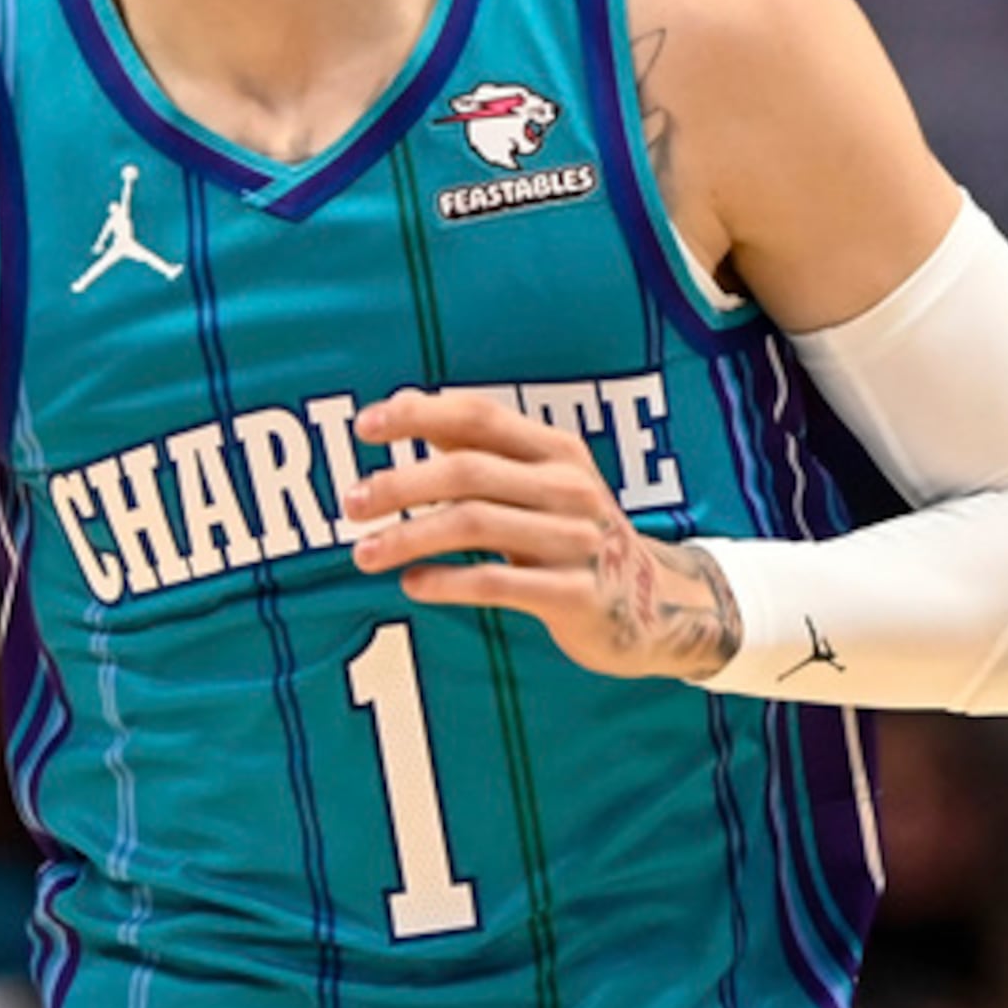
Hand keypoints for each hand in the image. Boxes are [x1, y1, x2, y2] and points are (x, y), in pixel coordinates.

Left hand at [341, 388, 738, 680]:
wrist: (656, 605)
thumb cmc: (574, 536)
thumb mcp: (538, 482)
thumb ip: (475, 444)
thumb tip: (400, 402)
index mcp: (557, 451)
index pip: (479, 416)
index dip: (418, 416)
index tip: (364, 426)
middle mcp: (569, 487)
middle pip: (467, 470)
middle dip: (400, 483)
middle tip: (350, 503)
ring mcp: (575, 541)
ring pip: (474, 523)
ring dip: (409, 536)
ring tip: (363, 553)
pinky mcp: (575, 594)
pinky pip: (498, 581)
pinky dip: (447, 582)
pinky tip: (412, 585)